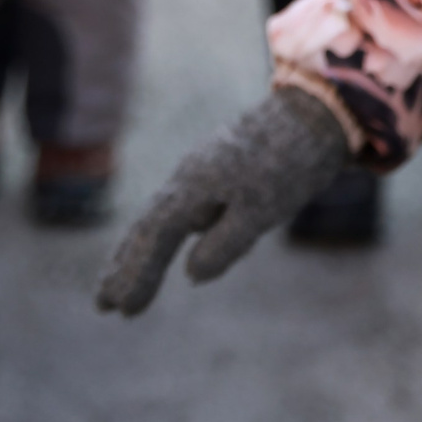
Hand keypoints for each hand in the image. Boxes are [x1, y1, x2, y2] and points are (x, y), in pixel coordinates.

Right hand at [96, 87, 353, 315]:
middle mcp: (188, 177)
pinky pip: (181, 209)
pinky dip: (165, 233)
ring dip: (139, 252)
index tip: (119, 310)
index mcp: (193, 186)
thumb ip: (225, 245)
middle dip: (124, 266)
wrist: (318, 111)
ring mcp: (201, 171)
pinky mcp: (218, 170)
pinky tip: (163, 247)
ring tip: (122, 285)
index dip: (136, 274)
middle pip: (146, 227)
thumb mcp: (262, 211)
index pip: (153, 237)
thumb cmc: (292, 163)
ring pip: (161, 217)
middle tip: (103, 305)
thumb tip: (191, 275)